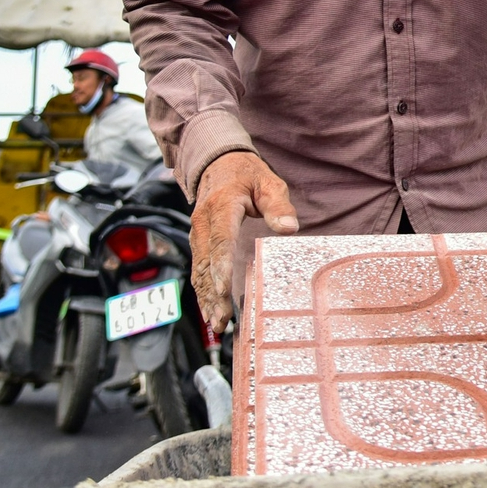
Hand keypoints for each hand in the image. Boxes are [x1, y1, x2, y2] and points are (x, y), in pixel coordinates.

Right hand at [191, 150, 298, 333]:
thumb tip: (289, 229)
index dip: (221, 268)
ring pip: (200, 271)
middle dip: (213, 295)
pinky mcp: (198, 242)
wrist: (217, 163)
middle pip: (207, 264)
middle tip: (222, 321)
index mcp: (221, 208)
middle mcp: (204, 224)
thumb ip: (278, 206)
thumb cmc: (246, 173)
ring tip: (216, 324)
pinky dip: (203, 291)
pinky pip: (199, 269)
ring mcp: (197, 234)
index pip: (220, 242)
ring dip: (206, 299)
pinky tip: (209, 310)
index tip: (224, 291)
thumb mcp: (268, 182)